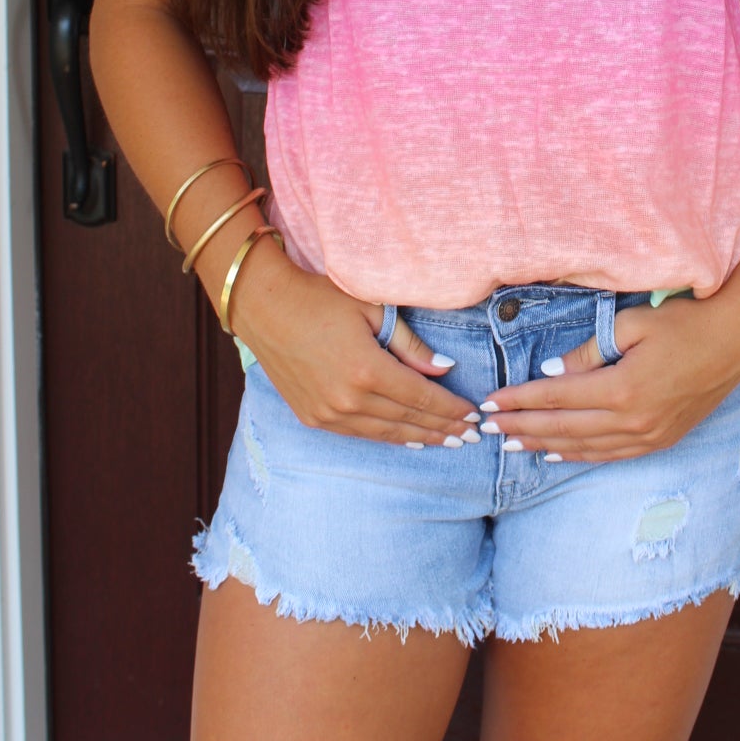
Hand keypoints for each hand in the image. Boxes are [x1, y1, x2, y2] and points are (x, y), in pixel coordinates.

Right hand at [232, 256, 479, 447]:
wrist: (264, 307)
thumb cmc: (320, 298)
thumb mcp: (371, 310)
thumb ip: (409, 343)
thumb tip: (444, 369)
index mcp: (368, 370)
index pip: (422, 397)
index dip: (451, 409)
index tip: (474, 415)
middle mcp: (349, 400)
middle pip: (408, 420)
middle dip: (443, 428)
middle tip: (472, 436)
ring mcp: (328, 413)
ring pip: (386, 433)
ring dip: (419, 438)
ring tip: (446, 442)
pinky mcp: (313, 417)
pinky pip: (360, 434)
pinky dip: (387, 437)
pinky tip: (406, 438)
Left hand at [477, 293, 739, 461]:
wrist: (737, 342)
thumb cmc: (685, 323)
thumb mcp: (632, 325)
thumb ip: (589, 351)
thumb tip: (551, 373)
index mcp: (622, 389)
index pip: (556, 398)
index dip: (519, 401)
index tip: (489, 403)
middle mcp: (633, 421)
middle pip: (563, 428)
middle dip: (521, 428)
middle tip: (488, 429)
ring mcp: (648, 436)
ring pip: (583, 448)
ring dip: (544, 446)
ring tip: (512, 446)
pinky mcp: (660, 440)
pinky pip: (609, 455)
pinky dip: (578, 455)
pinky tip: (557, 454)